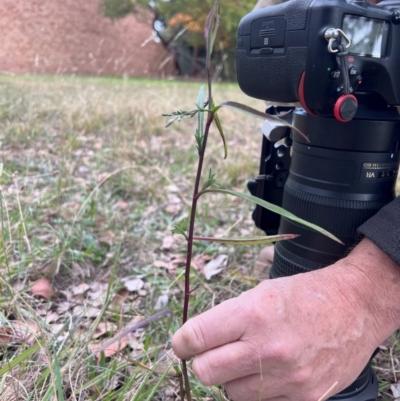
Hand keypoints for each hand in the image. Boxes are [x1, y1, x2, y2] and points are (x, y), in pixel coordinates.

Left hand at [172, 239, 399, 400]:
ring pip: (230, 393)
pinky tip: (269, 372)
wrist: (353, 307)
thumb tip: (195, 341)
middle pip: (205, 372)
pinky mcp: (304, 398)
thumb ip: (227, 319)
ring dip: (232, 378)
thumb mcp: (260, 293)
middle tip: (214, 352)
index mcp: (252, 314)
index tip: (183, 344)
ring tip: (249, 359)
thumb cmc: (303, 295)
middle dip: (203, 362)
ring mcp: (286, 378)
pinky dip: (257, 390)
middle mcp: (266, 348)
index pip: (196, 337)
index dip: (182, 342)